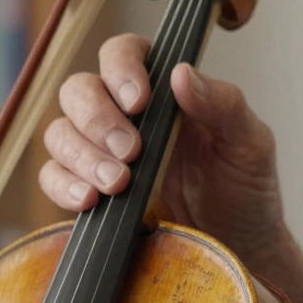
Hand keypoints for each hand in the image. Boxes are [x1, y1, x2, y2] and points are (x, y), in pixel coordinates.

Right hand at [39, 33, 289, 269]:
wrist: (236, 248)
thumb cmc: (245, 190)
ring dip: (82, 156)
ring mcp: (101, 153)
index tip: (138, 101)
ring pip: (60, 133)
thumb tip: (181, 74)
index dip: (120, 69)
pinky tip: (90, 200)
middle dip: (97, 119)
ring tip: (118, 184)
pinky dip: (63, 186)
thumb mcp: (249, 143)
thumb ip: (222, 104)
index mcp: (162, 91)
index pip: (122, 53)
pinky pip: (53, 177)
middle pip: (79, 91)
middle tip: (130, 152)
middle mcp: (124, 115)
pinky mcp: (88, 190)